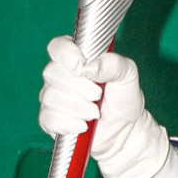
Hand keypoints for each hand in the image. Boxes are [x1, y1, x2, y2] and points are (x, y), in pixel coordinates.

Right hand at [39, 37, 175, 177]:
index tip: (81, 67)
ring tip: (95, 112)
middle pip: (52, 72)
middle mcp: (60, 75)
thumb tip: (89, 66)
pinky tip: (83, 125)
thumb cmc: (124, 98)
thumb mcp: (128, 75)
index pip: (58, 46)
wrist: (125, 130)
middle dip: (79, 87)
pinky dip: (69, 123)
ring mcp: (52, 97)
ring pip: (50, 97)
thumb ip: (113, 64)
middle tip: (98, 95)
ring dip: (78, 107)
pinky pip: (49, 118)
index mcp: (77, 58)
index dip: (66, 54)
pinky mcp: (49, 120)